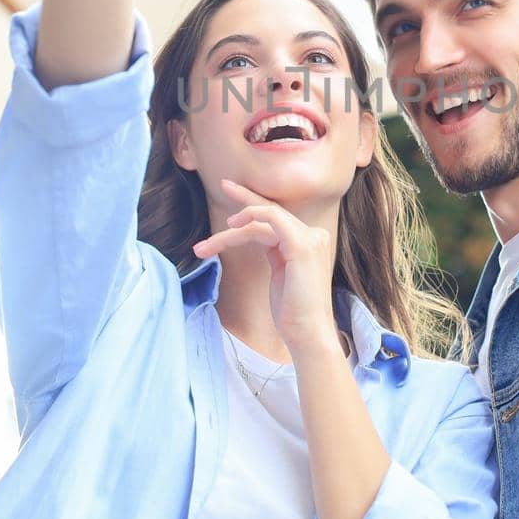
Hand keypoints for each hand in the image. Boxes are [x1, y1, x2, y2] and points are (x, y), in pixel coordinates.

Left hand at [192, 179, 341, 360]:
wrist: (307, 333)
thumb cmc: (292, 312)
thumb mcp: (280, 275)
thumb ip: (274, 253)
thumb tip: (253, 236)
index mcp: (307, 242)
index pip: (277, 217)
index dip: (254, 204)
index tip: (232, 196)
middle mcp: (312, 235)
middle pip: (272, 210)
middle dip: (245, 197)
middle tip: (223, 184)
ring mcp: (309, 238)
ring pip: (263, 218)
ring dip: (230, 231)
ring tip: (206, 246)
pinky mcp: (301, 244)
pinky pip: (271, 218)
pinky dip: (250, 216)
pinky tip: (231, 227)